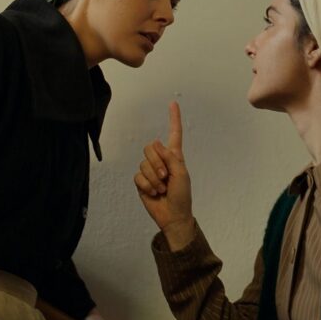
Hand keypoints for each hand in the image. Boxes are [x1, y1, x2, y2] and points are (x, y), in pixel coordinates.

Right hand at [134, 101, 192, 229]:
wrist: (173, 215)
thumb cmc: (182, 195)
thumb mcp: (181, 174)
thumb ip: (170, 157)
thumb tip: (155, 142)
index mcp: (175, 156)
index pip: (174, 134)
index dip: (173, 118)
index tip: (173, 103)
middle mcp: (161, 160)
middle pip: (150, 148)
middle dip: (157, 163)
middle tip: (166, 177)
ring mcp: (150, 171)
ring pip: (143, 163)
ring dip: (154, 178)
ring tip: (162, 188)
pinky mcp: (141, 182)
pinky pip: (138, 176)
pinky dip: (147, 185)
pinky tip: (154, 193)